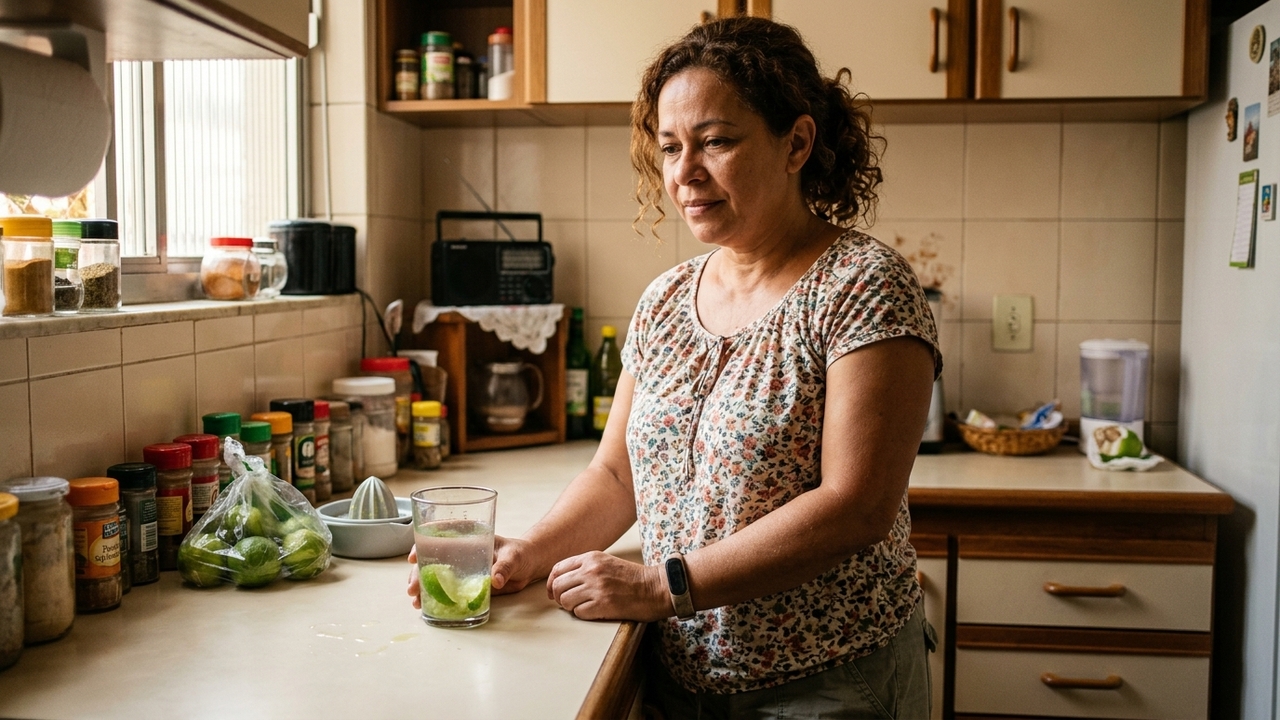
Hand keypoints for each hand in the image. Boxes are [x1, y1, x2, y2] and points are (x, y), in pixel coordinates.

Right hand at [407, 536, 545, 608]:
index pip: (438, 535)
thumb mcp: (514, 557)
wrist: (527, 567)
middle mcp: (459, 551)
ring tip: (415, 601)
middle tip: (412, 589)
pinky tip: (424, 606)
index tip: (413, 557)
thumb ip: (505, 567)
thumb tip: (495, 581)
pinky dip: (433, 596)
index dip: (421, 544)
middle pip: (430, 558)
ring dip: (421, 587)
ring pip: (433, 575)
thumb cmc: (520, 553)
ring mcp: (459, 567)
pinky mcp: (464, 583)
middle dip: (417, 573)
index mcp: (467, 536)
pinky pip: (444, 589)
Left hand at [546, 551, 670, 621]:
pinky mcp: (603, 604)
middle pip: (558, 586)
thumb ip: (586, 567)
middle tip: (567, 603)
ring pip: (565, 600)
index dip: (552, 583)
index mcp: (591, 558)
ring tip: (584, 606)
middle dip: (559, 597)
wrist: (656, 588)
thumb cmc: (634, 578)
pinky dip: (583, 614)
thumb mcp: (607, 563)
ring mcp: (596, 587)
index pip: (558, 569)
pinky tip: (595, 611)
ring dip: (571, 607)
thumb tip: (564, 581)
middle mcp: (591, 570)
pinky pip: (578, 613)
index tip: (553, 592)